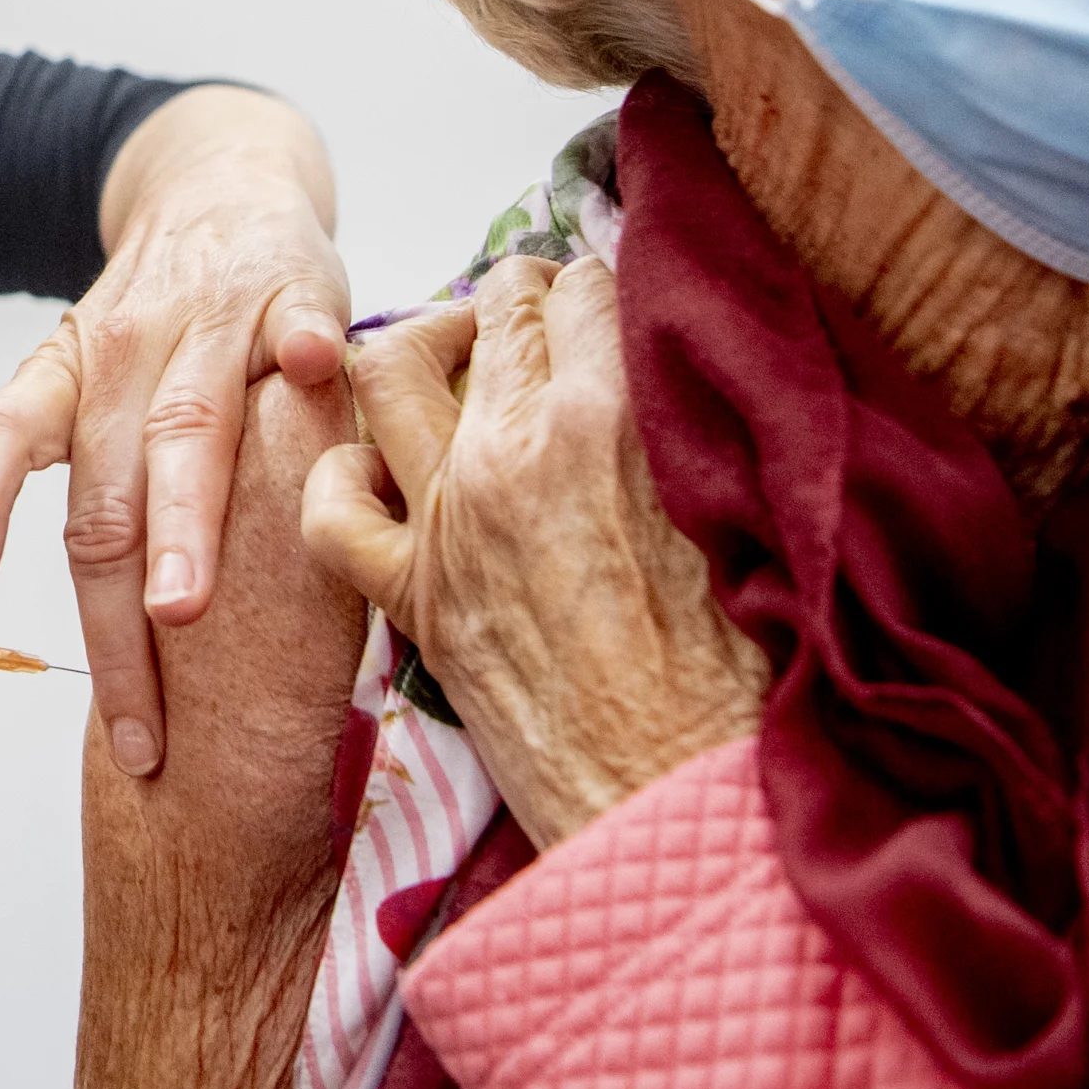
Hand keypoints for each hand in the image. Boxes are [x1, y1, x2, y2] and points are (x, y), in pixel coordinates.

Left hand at [0, 89, 345, 777]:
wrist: (222, 181)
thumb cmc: (156, 320)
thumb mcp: (87, 385)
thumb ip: (96, 492)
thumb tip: (112, 650)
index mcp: (61, 380)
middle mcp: (121, 352)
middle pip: (105, 494)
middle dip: (114, 618)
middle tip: (134, 723)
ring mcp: (210, 321)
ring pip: (188, 433)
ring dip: (183, 521)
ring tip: (180, 604)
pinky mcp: (296, 293)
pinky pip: (299, 325)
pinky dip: (304, 348)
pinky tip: (314, 366)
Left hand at [296, 257, 765, 850]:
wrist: (683, 801)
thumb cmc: (746, 680)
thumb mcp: (757, 518)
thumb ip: (714, 430)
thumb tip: (708, 376)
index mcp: (613, 420)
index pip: (590, 287)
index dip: (604, 290)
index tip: (615, 308)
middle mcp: (514, 451)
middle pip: (498, 308)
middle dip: (525, 299)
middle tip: (550, 320)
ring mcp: (448, 519)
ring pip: (390, 369)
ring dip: (423, 345)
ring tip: (462, 359)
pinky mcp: (411, 598)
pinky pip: (331, 508)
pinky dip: (340, 479)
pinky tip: (382, 479)